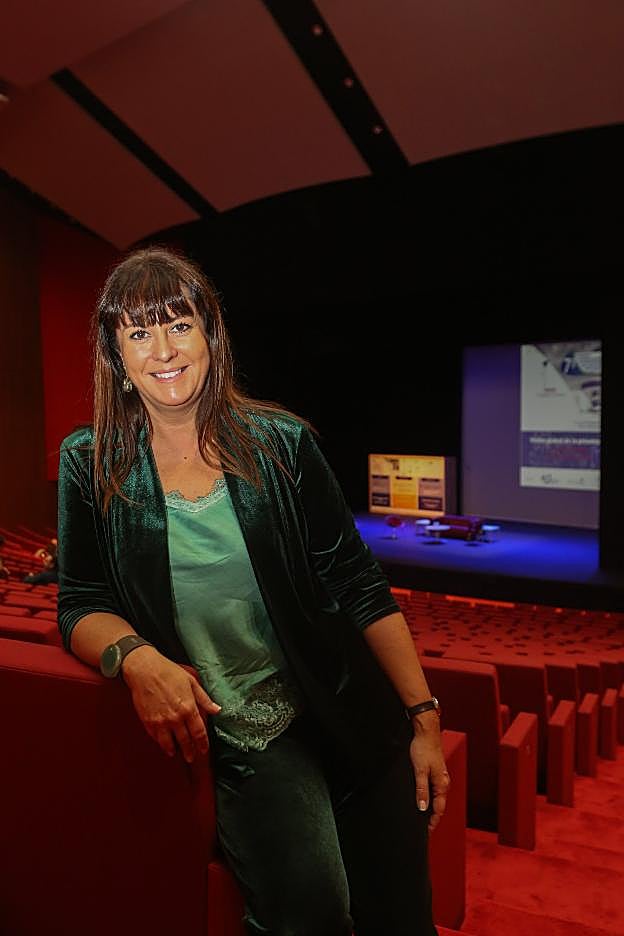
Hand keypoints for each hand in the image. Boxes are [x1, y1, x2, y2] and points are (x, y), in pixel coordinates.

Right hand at [121, 645, 220, 762]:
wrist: (145, 670)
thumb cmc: (169, 672)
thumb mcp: (191, 682)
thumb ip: (204, 699)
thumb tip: (217, 710)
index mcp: (188, 708)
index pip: (199, 732)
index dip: (203, 744)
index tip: (204, 750)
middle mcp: (175, 718)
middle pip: (185, 741)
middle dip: (190, 751)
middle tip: (192, 758)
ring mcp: (161, 722)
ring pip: (169, 744)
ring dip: (174, 751)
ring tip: (176, 754)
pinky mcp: (148, 722)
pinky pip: (156, 738)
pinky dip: (161, 743)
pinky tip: (163, 743)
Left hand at [409, 712, 450, 831]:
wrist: (426, 732)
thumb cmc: (423, 749)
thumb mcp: (419, 771)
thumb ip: (421, 790)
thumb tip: (422, 808)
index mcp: (442, 784)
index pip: (438, 809)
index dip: (432, 822)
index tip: (425, 832)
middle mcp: (443, 782)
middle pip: (439, 805)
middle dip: (431, 817)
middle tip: (422, 828)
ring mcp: (440, 777)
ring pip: (436, 797)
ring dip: (430, 808)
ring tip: (421, 817)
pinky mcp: (435, 771)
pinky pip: (433, 789)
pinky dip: (429, 798)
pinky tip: (421, 799)